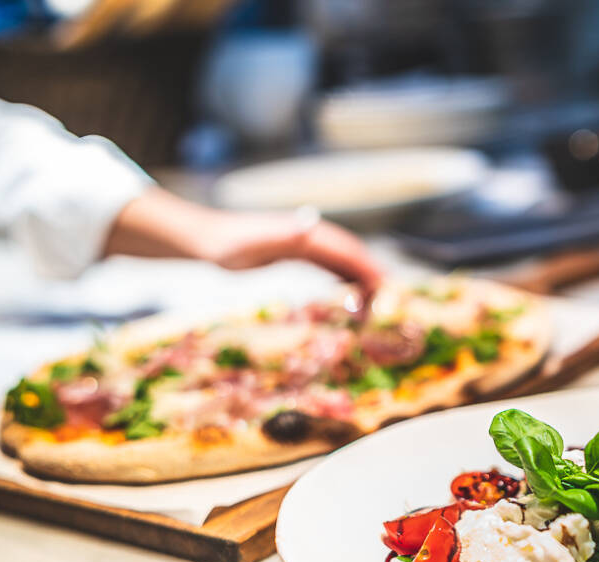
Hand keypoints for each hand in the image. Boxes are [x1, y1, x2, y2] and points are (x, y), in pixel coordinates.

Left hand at [104, 187, 382, 297]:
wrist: (208, 239)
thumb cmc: (229, 242)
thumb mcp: (255, 240)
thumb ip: (283, 233)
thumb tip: (311, 224)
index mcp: (306, 232)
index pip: (346, 249)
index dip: (367, 265)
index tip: (385, 285)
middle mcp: (310, 234)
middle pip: (350, 254)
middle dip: (371, 273)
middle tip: (390, 298)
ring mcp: (304, 243)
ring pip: (342, 260)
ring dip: (360, 278)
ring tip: (376, 301)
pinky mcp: (295, 253)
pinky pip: (328, 266)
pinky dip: (344, 278)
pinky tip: (351, 293)